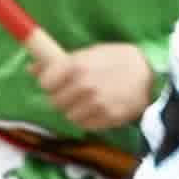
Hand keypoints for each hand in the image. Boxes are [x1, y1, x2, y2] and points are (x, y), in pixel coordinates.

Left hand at [35, 38, 153, 139]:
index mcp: (76, 65)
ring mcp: (96, 104)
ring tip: (88, 101)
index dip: (49, 83)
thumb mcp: (88, 53)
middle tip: (74, 92)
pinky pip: (85, 125)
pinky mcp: (108, 118)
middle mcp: (84, 85)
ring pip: (69, 116)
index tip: (56, 83)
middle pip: (55, 102)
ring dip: (75, 110)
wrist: (148, 73)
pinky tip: (98, 108)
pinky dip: (88, 119)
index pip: (45, 84)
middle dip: (62, 98)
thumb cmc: (116, 59)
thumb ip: (60, 62)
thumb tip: (30, 69)